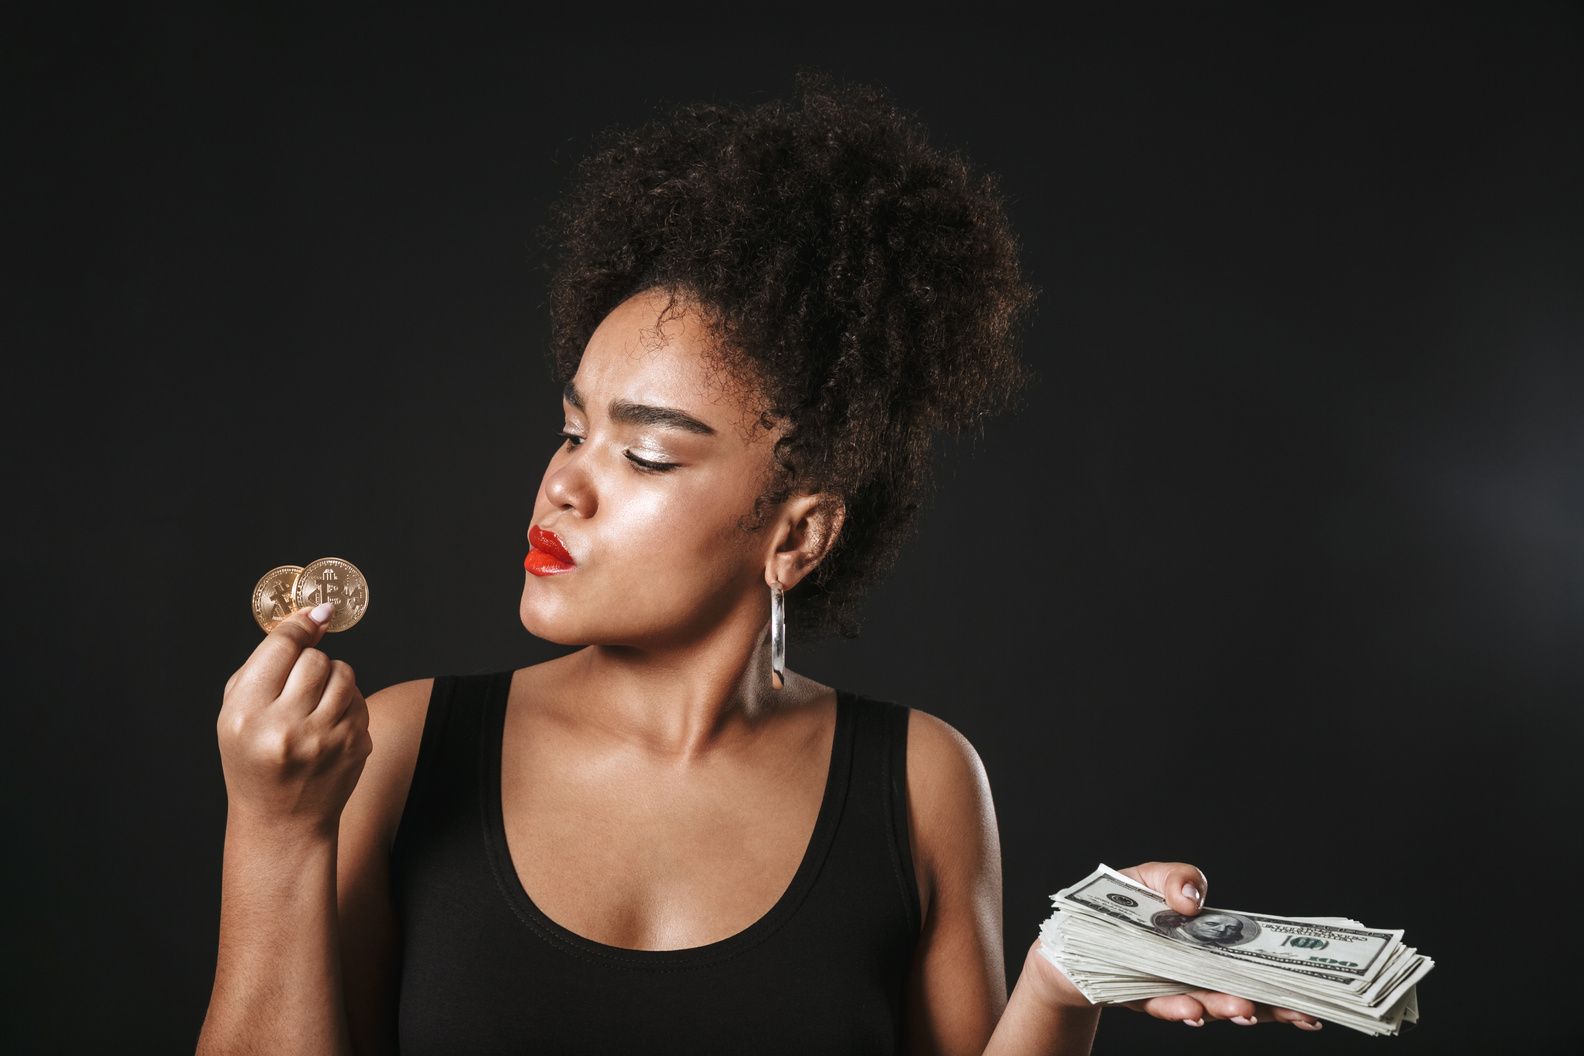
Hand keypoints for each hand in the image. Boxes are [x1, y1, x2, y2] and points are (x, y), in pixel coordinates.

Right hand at [217, 603, 371, 836]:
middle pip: (315, 659)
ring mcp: (325, 740)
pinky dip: (345, 702)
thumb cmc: (253, 757)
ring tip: (313, 703)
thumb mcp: (236, 711)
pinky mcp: (355, 747)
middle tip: (299, 684)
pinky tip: (327, 725)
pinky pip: (359, 698)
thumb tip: (316, 614)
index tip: (314, 615)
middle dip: (310, 663)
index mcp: (246, 715)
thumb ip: (267, 660)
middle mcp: (286, 728)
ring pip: (344, 673)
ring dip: (331, 679)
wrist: (281, 820)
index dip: (300, 626)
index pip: (282, 647)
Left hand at [1026, 862, 1323, 1030]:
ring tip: (1242, 1009)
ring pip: (1207, 1005)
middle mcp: (1198, 972)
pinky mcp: (1142, 998)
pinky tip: (1191, 1010)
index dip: (1286, 980)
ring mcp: (1174, 987)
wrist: (1073, 932)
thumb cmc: (1121, 902)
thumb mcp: (1148, 876)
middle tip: (1297, 1012)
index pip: (1256, 963)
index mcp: (1210, 943)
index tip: (1314, 995)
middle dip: (1271, 1006)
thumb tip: (1192, 899)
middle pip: (1243, 992)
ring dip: (1226, 1009)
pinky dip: (1178, 1009)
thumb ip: (1175, 877)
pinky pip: (1163, 1006)